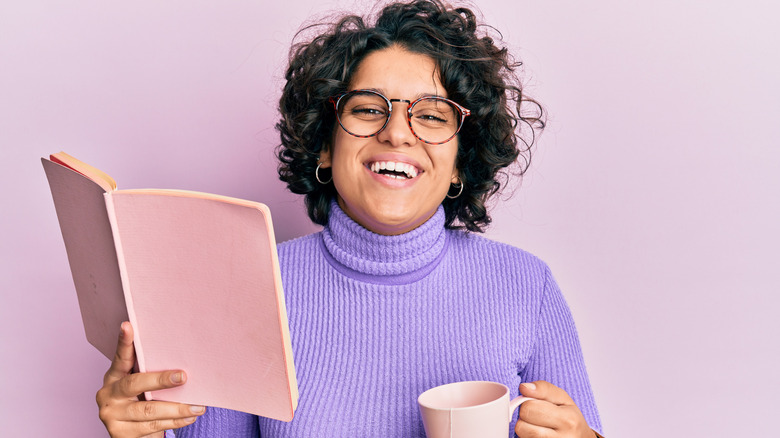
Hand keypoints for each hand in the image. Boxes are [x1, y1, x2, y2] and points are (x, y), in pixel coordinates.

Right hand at [96, 322, 205, 437]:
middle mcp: (108, 394)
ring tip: (199, 406)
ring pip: (148, 410)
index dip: (124, 342)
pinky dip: (175, 422)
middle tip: (183, 377)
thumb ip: (150, 373)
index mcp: (113, 377)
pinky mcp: (119, 433)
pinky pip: (153, 426)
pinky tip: (189, 417)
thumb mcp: (142, 387)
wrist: (133, 435)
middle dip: (161, 380)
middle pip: (135, 384)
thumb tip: (183, 360)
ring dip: (177, 408)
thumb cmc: (142, 403)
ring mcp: (112, 415)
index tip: (128, 325)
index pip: (120, 357)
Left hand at [514, 381, 593, 437]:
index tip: (536, 405)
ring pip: (521, 436)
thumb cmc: (570, 417)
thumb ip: (543, 388)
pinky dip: (528, 437)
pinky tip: (539, 435)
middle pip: (521, 426)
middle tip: (537, 418)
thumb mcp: (562, 398)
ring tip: (538, 427)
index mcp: (568, 420)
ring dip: (525, 430)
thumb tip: (524, 388)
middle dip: (525, 418)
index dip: (528, 404)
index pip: (528, 408)